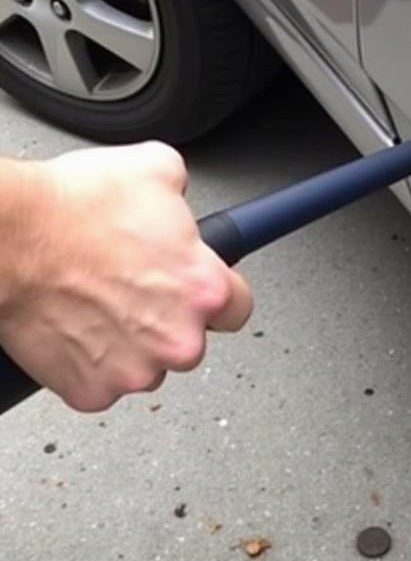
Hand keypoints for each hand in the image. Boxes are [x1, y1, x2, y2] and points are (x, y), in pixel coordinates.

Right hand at [0, 142, 251, 410]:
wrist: (9, 237)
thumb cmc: (73, 209)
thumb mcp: (157, 170)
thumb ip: (183, 196)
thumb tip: (180, 198)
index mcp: (204, 288)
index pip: (239, 308)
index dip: (218, 296)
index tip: (201, 292)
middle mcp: (178, 337)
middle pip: (190, 339)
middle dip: (168, 319)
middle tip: (134, 290)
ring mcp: (134, 369)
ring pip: (146, 366)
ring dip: (130, 344)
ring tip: (99, 304)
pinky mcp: (90, 390)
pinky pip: (100, 382)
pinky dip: (88, 362)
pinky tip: (76, 327)